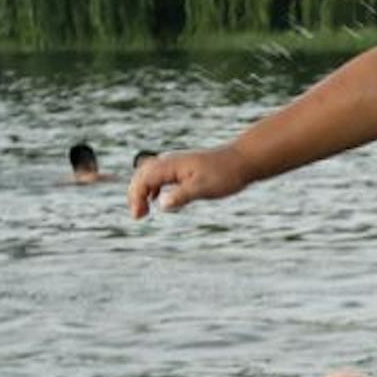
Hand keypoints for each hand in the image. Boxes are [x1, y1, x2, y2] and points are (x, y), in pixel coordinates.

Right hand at [128, 146, 254, 218]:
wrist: (242, 160)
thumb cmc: (224, 174)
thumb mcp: (204, 187)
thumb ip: (182, 195)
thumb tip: (161, 204)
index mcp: (171, 165)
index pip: (143, 180)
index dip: (136, 198)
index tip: (138, 216)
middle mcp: (169, 162)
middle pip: (141, 175)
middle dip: (135, 195)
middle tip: (137, 216)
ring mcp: (175, 164)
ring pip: (148, 175)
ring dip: (142, 191)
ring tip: (143, 211)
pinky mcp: (183, 168)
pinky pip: (159, 176)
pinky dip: (152, 188)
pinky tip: (157, 200)